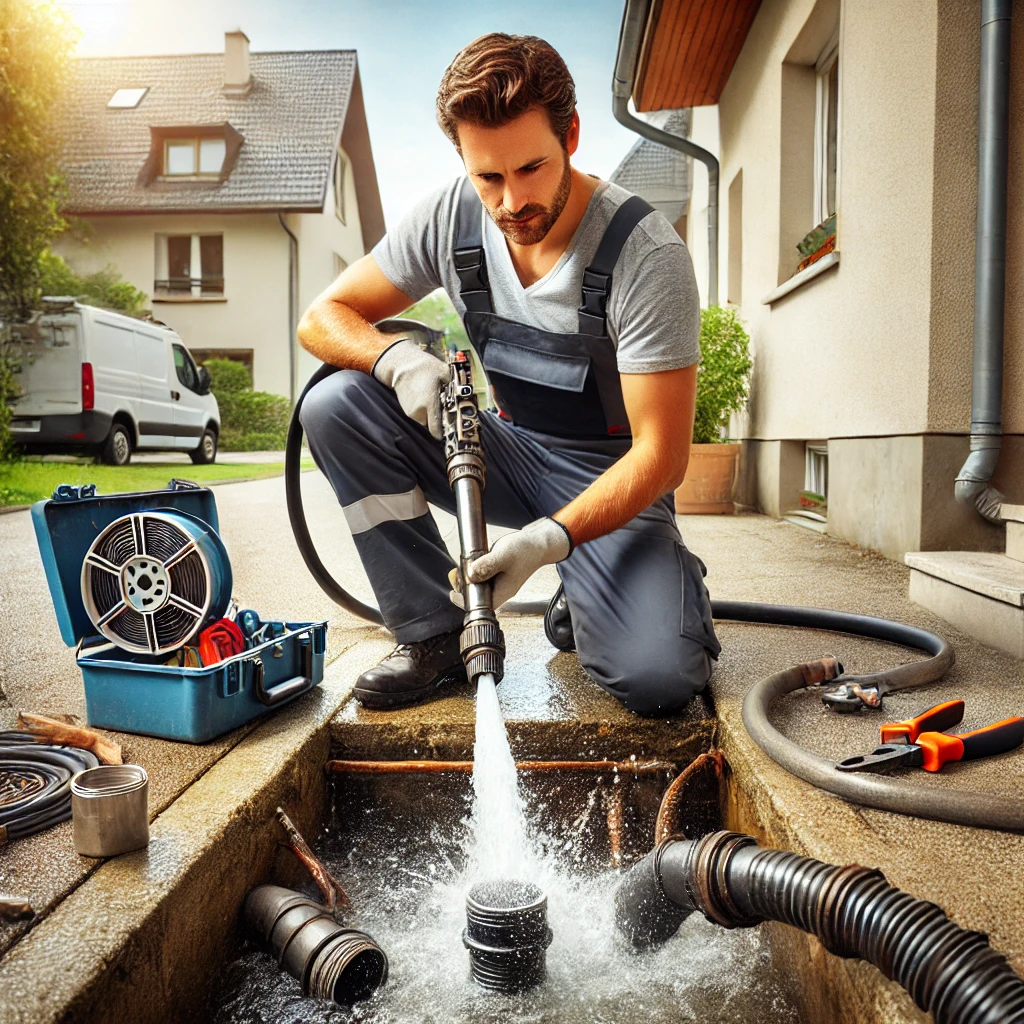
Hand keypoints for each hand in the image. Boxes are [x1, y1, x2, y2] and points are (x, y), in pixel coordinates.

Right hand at [372, 339, 447, 438]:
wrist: (401, 365)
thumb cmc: (424, 368)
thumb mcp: (444, 372)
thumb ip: (455, 385)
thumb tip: (465, 395)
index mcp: (429, 403)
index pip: (436, 429)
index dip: (444, 431)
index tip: (451, 426)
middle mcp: (418, 411)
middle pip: (433, 426)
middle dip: (440, 421)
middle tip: (445, 409)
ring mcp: (411, 412)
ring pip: (426, 421)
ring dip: (432, 416)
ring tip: (435, 401)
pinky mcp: (407, 411)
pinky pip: (420, 416)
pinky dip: (425, 412)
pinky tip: (427, 400)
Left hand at [449, 517, 572, 608]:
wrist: (540, 542)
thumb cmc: (526, 550)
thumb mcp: (504, 555)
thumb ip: (487, 566)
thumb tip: (470, 575)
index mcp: (502, 592)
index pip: (479, 606)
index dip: (464, 600)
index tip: (454, 591)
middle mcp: (500, 590)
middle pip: (476, 596)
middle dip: (464, 585)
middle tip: (458, 572)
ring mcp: (500, 583)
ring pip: (478, 585)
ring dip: (469, 576)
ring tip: (467, 564)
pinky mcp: (499, 574)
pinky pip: (483, 576)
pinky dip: (476, 569)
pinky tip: (476, 559)